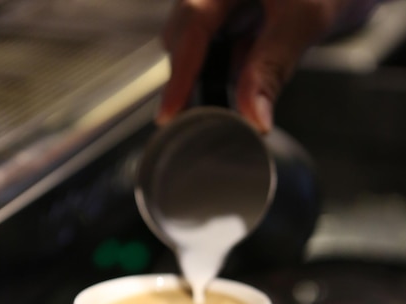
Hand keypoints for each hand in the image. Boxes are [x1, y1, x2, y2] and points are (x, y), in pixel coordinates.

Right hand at [157, 0, 379, 132]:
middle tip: (196, 121)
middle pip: (186, 36)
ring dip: (209, 77)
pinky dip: (229, 72)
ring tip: (219, 110)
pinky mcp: (240, 15)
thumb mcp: (304, 20)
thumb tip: (252, 118)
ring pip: (200, 45)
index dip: (179, 74)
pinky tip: (242, 90)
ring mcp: (227, 0)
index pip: (191, 25)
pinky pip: (222, 47)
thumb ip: (272, 69)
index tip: (169, 114)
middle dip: (190, 78)